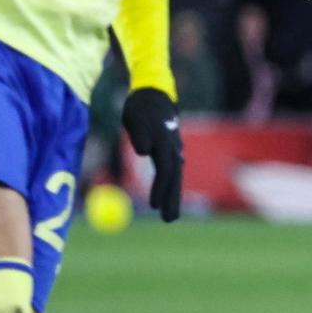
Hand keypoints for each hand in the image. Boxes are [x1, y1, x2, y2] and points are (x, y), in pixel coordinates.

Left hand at [121, 88, 183, 221]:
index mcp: (165, 143)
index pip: (165, 172)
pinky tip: (169, 194)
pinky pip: (173, 171)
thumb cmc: (141, 106)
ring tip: (169, 215)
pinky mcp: (170, 149)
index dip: (160, 189)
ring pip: (175, 176)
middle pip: (174, 179)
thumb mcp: (136, 118)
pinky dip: (171, 185)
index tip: (152, 206)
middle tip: (169, 221)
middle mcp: (174, 148)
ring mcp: (174, 149)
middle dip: (172, 200)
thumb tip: (143, 151)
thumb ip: (139, 135)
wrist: (154, 91)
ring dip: (172, 195)